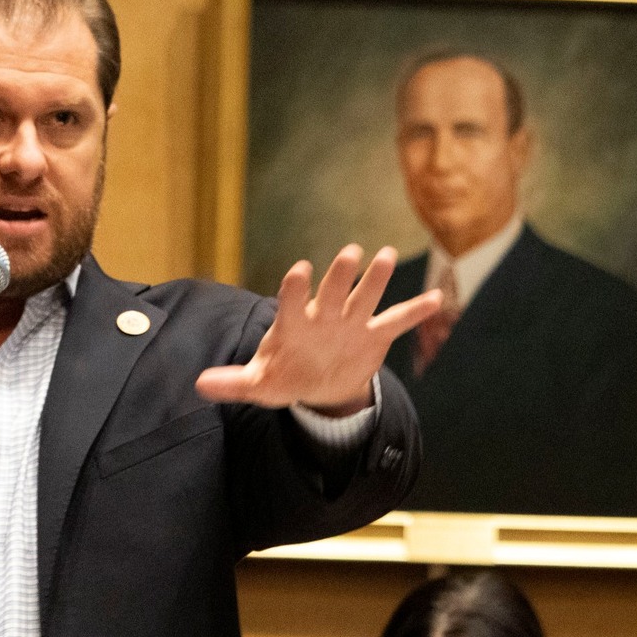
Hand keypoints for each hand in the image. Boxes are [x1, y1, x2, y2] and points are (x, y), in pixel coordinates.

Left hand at [195, 245, 443, 415]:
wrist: (318, 384)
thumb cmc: (285, 375)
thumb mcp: (260, 384)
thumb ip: (234, 383)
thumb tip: (201, 384)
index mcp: (294, 325)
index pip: (292, 302)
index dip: (296, 289)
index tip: (300, 272)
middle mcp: (324, 316)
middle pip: (333, 292)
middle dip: (340, 275)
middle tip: (350, 253)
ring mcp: (351, 323)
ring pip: (365, 297)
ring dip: (376, 279)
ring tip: (387, 255)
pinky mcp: (373, 336)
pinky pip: (396, 322)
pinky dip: (415, 312)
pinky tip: (435, 299)